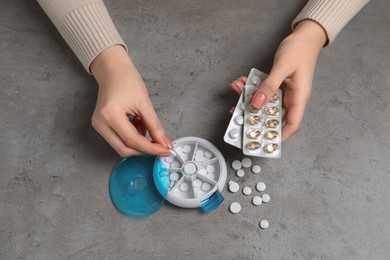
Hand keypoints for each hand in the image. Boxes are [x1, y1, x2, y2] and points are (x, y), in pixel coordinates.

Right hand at [90, 45, 171, 156]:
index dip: (151, 148)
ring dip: (138, 142)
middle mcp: (101, 123)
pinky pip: (118, 139)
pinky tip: (137, 123)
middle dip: (144, 149)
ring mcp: (98, 125)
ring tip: (144, 124)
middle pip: (124, 149)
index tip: (165, 150)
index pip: (133, 141)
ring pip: (121, 146)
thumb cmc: (127, 80)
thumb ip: (155, 126)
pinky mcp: (100, 126)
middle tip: (160, 145)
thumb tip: (164, 143)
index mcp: (111, 115)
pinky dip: (132, 137)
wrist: (113, 70)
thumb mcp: (145, 104)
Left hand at [230, 20, 326, 142]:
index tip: (264, 141)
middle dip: (255, 115)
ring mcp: (284, 92)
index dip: (279, 136)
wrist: (304, 36)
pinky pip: (262, 91)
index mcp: (299, 98)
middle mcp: (292, 98)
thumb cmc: (299, 50)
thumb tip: (257, 104)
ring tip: (237, 89)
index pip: (292, 124)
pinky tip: (241, 81)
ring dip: (249, 98)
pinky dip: (252, 88)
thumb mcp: (283, 67)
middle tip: (237, 113)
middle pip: (273, 115)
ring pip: (264, 103)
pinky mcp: (277, 85)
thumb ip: (269, 86)